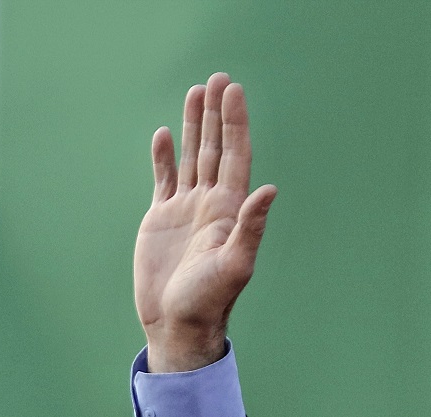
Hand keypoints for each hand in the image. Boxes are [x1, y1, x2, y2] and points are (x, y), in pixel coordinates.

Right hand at [134, 73, 276, 372]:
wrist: (177, 323)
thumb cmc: (209, 300)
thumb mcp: (234, 264)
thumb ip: (250, 227)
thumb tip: (269, 190)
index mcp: (229, 209)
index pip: (234, 155)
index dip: (234, 123)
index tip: (232, 91)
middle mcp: (210, 203)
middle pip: (214, 148)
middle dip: (216, 114)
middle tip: (218, 79)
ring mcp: (185, 210)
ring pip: (190, 158)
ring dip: (192, 126)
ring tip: (195, 93)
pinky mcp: (161, 220)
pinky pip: (164, 180)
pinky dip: (163, 157)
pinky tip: (163, 135)